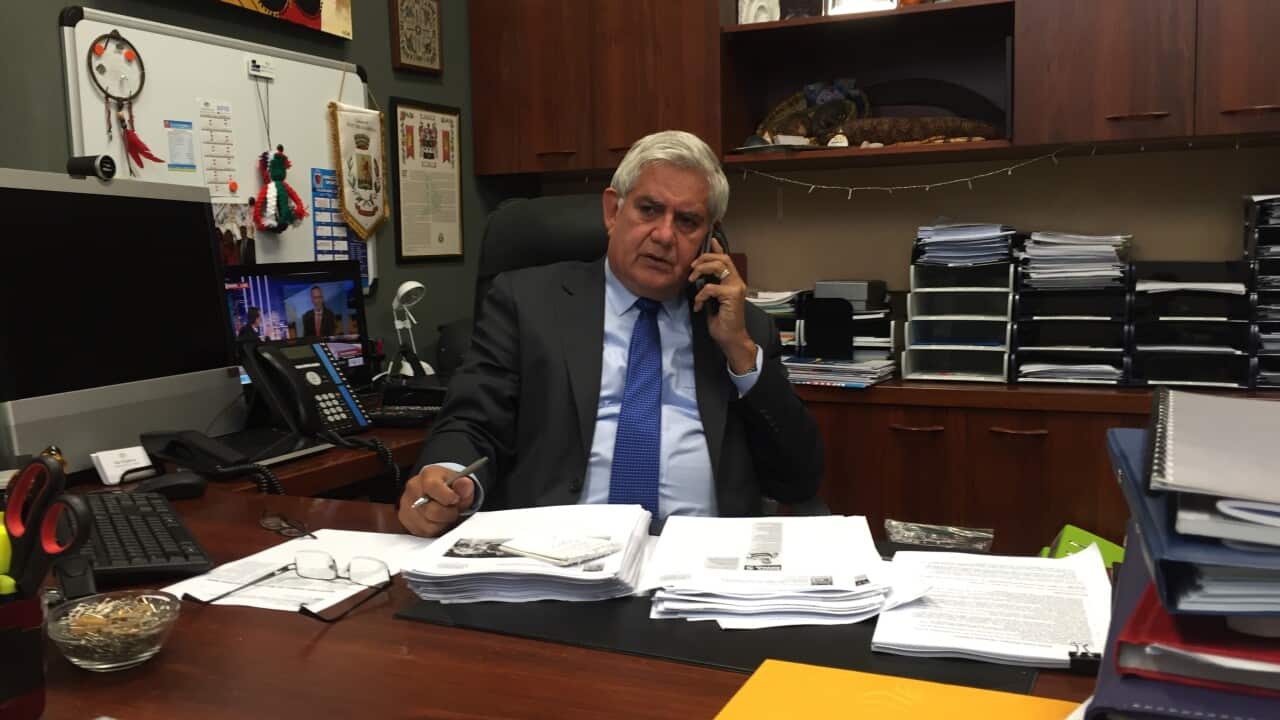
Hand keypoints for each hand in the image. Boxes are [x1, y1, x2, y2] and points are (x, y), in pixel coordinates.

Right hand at [397, 465, 475, 537]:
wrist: (437, 493)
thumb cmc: (449, 487)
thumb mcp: (460, 484)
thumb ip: (464, 486)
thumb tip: (464, 484)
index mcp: (427, 475)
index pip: (432, 487)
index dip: (447, 497)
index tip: (456, 500)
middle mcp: (413, 489)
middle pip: (432, 510)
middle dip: (448, 513)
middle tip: (453, 509)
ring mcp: (407, 505)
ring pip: (428, 525)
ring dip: (442, 523)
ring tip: (445, 514)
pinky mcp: (406, 520)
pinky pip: (424, 532)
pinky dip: (434, 529)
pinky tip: (437, 520)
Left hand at [689, 238, 756, 373]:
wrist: (731, 338)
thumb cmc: (721, 321)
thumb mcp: (711, 300)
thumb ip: (708, 286)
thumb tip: (697, 276)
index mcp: (732, 281)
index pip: (726, 258)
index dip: (717, 247)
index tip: (710, 238)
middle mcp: (737, 281)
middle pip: (722, 258)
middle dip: (704, 258)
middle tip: (692, 267)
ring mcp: (736, 287)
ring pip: (719, 266)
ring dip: (701, 269)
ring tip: (691, 279)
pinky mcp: (732, 295)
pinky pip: (711, 287)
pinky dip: (701, 295)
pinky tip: (699, 305)